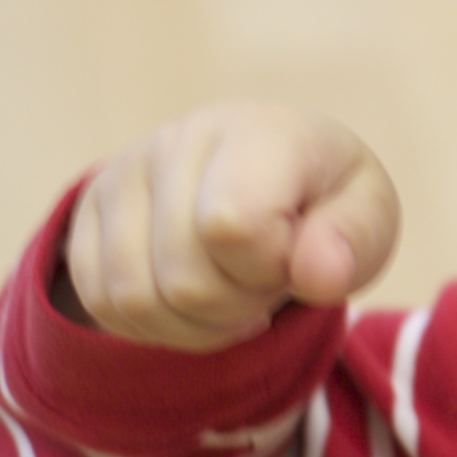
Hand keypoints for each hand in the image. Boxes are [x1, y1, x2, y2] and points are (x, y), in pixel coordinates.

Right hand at [59, 106, 401, 350]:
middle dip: (238, 307)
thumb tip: (316, 274)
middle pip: (185, 279)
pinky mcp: (88, 206)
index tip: (295, 260)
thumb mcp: (367, 215)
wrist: (270, 173)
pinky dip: (152, 324)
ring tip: (232, 295)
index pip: (234, 226)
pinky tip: (189, 300)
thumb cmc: (324, 199)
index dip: (268, 270)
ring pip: (136, 297)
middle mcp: (182, 139)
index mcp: (259, 131)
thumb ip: (352, 242)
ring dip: (195, 325)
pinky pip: (99, 300)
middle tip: (265, 283)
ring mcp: (125, 170)